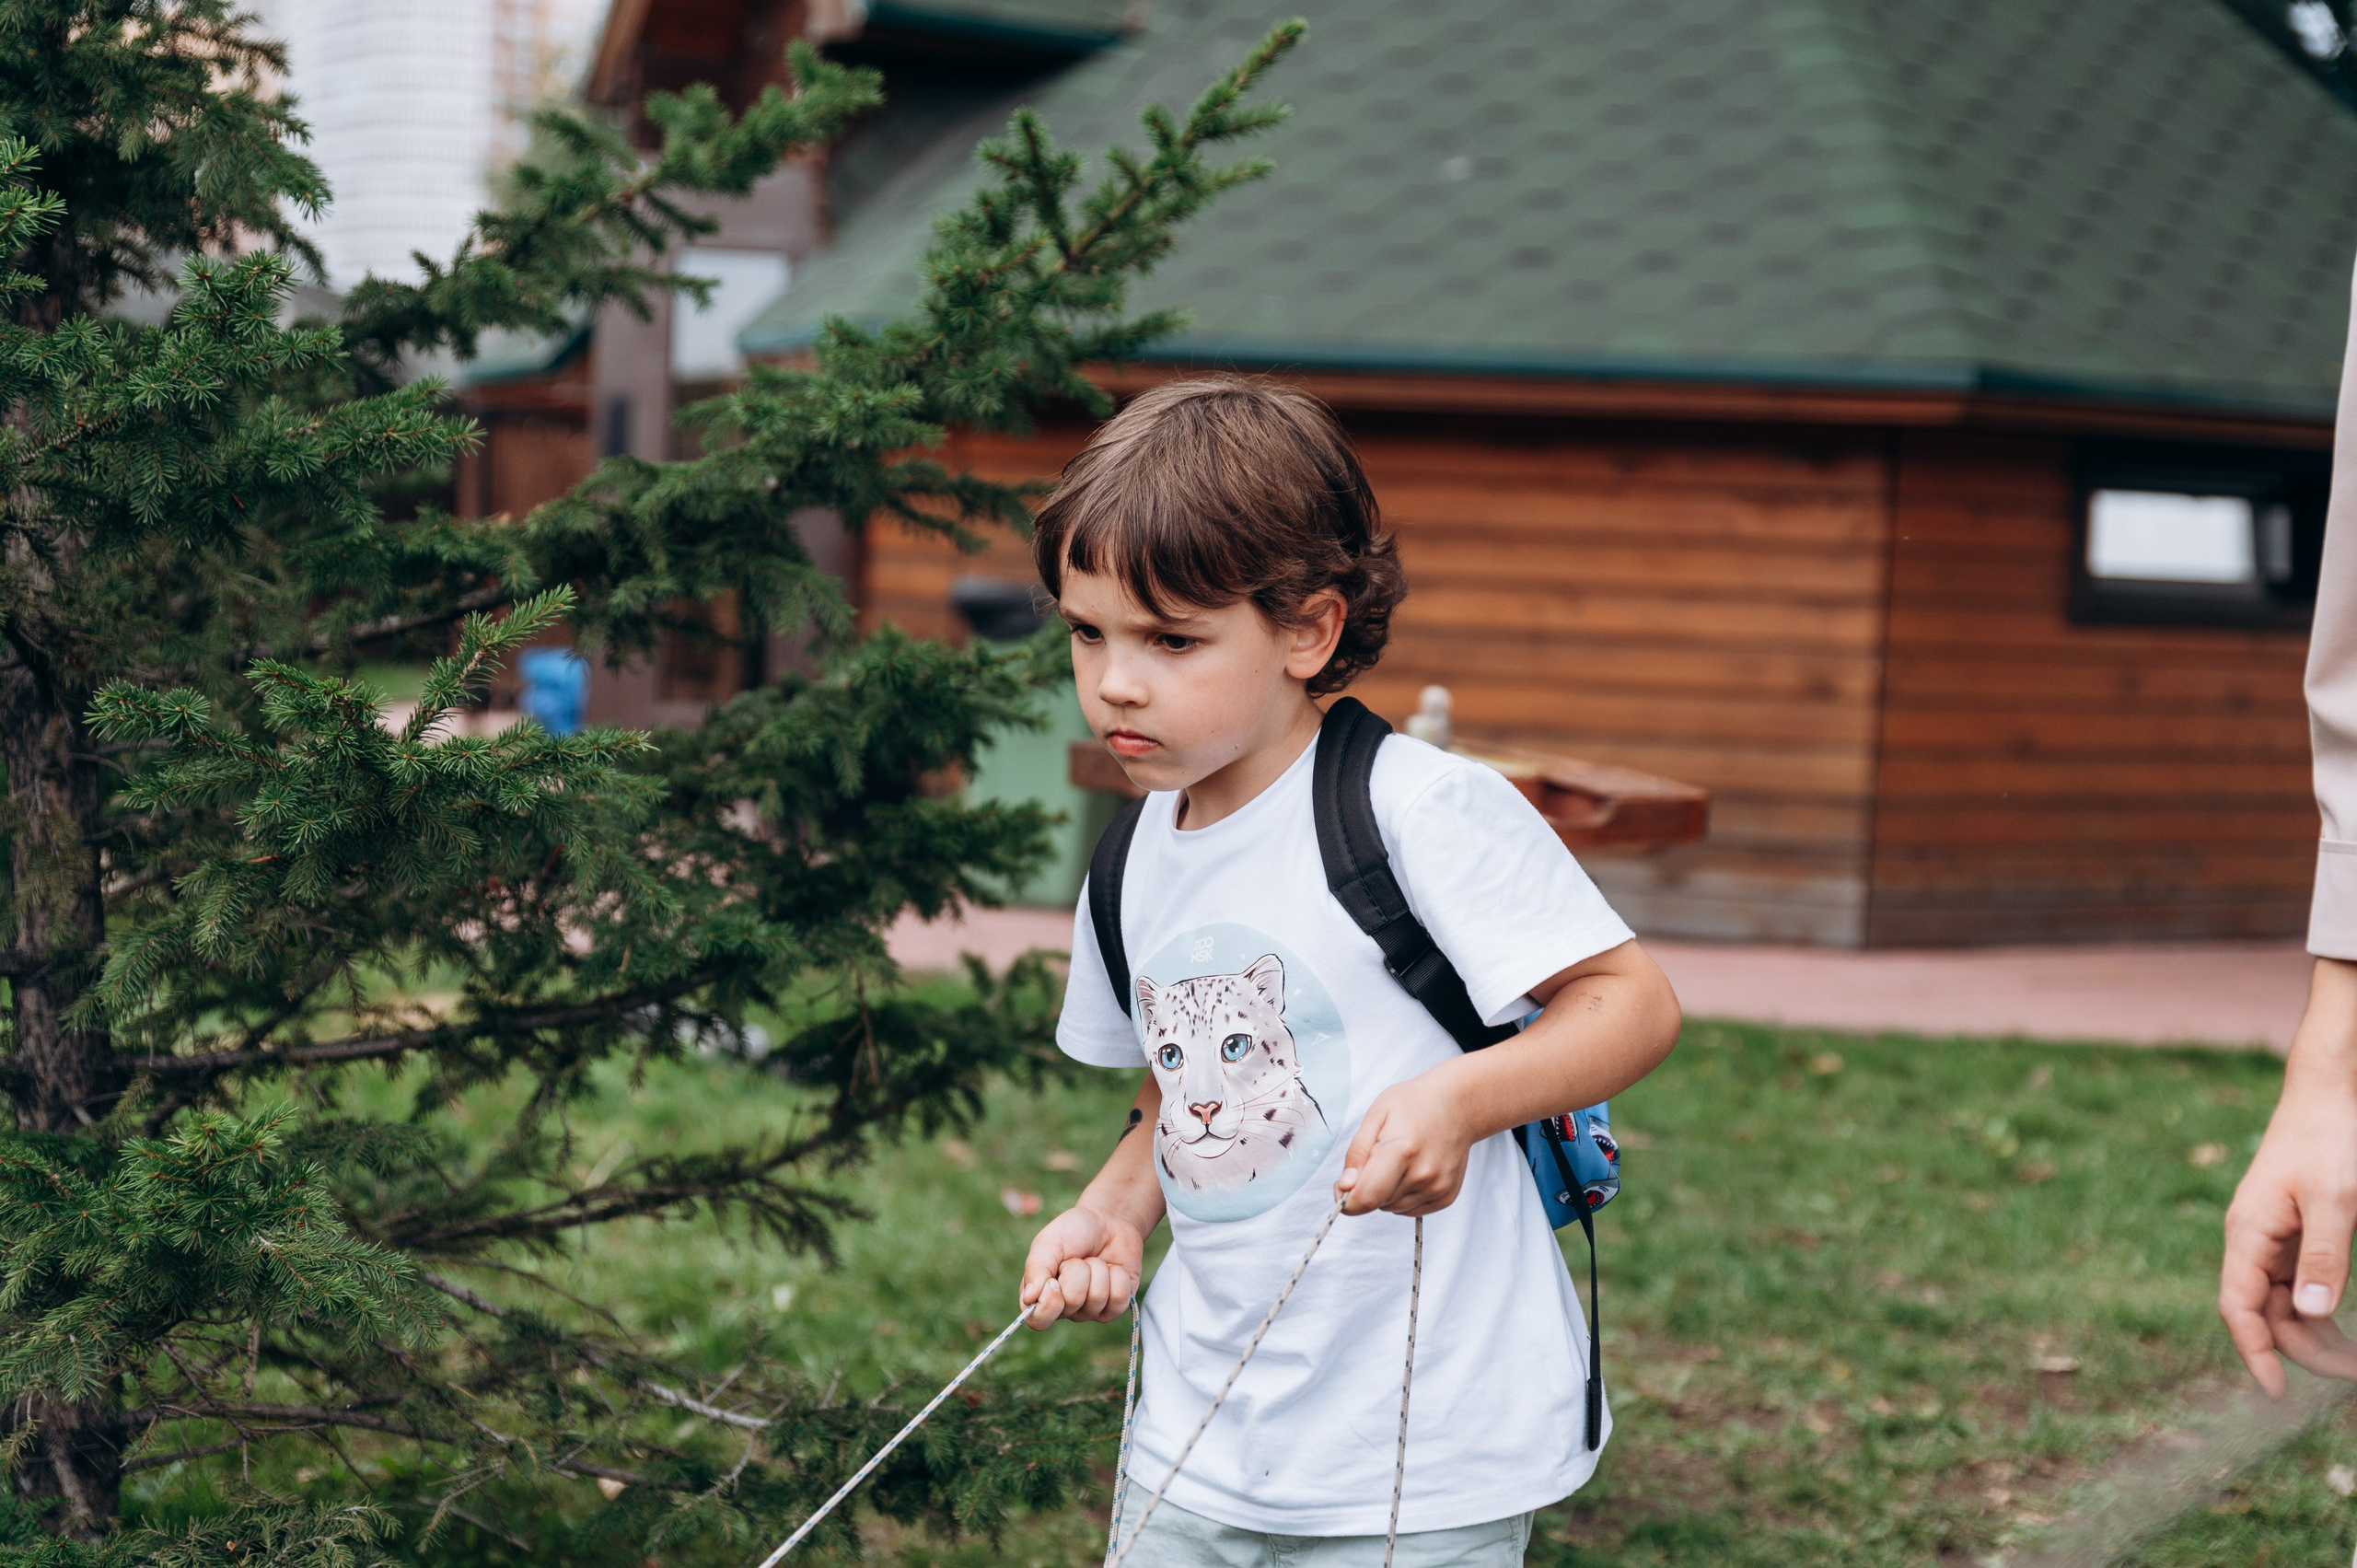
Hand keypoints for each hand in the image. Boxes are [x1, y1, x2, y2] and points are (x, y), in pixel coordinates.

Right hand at [1020, 1203, 1144, 1328]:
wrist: (1108, 1220)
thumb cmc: (1073, 1231)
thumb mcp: (1048, 1243)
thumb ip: (1036, 1269)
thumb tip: (1028, 1299)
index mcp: (1042, 1295)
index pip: (1039, 1321)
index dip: (1049, 1304)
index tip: (1054, 1281)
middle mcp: (1066, 1308)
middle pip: (1073, 1302)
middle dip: (1078, 1272)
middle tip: (1078, 1259)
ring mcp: (1092, 1310)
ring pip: (1097, 1299)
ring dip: (1099, 1271)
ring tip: (1095, 1260)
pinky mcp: (1115, 1306)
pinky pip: (1119, 1300)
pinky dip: (1118, 1277)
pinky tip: (1112, 1268)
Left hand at [1336, 1075, 1475, 1217]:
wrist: (1458, 1104)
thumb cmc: (1415, 1104)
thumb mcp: (1376, 1115)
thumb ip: (1357, 1153)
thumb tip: (1345, 1186)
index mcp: (1401, 1150)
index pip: (1367, 1197)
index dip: (1347, 1200)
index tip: (1343, 1187)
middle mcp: (1423, 1174)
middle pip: (1378, 1203)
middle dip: (1368, 1187)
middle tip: (1379, 1157)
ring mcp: (1438, 1187)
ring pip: (1393, 1208)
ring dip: (1387, 1192)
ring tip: (1399, 1161)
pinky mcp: (1447, 1195)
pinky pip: (1412, 1210)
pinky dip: (1405, 1196)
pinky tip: (1412, 1171)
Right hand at [2221, 1080, 2356, 1394]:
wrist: (2328, 1094)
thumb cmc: (2327, 1139)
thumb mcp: (2334, 1199)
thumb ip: (2325, 1255)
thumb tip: (2315, 1313)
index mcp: (2248, 1233)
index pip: (2239, 1306)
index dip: (2254, 1351)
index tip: (2277, 1392)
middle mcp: (2253, 1241)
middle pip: (2265, 1313)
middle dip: (2302, 1352)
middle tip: (2352, 1378)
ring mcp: (2272, 1238)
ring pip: (2284, 1304)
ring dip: (2314, 1337)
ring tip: (2353, 1365)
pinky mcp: (2293, 1233)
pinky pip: (2299, 1286)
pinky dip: (2319, 1312)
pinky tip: (2341, 1329)